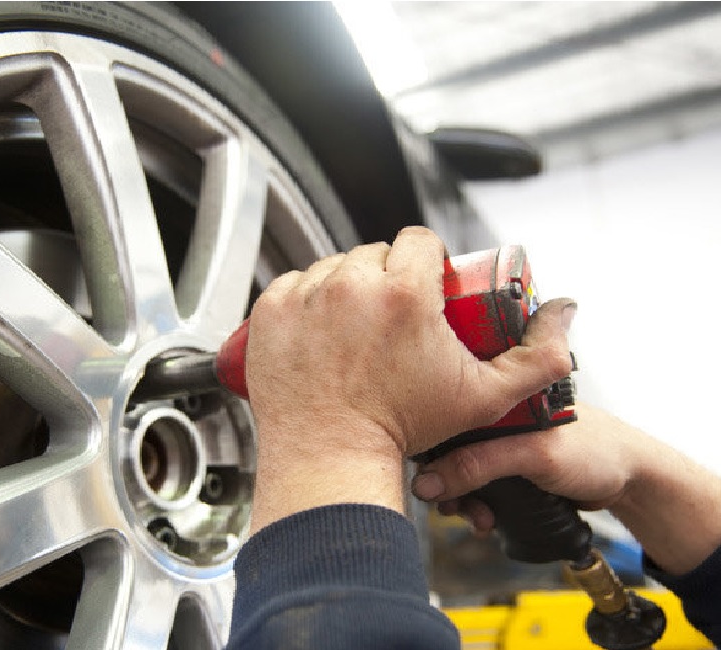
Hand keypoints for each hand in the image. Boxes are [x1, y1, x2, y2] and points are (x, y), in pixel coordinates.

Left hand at [244, 227, 575, 532]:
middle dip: (387, 277)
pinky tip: (321, 329)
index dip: (427, 261)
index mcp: (404, 290)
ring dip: (346, 286)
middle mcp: (351, 284)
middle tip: (390, 318)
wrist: (331, 457)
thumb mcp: (483, 397)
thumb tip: (564, 320)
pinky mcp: (270, 311)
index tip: (424, 287)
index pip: (419, 241)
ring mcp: (305, 296)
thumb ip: (536, 360)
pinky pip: (293, 284)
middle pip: (375, 253)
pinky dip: (306, 299)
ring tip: (356, 328)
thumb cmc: (402, 428)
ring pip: (334, 267)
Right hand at [412, 402, 720, 574]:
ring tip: (476, 516)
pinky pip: (480, 483)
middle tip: (452, 506)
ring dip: (462, 497)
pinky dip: (478, 503)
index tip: (424, 477)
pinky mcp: (510, 465)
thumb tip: (429, 482)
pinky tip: (485, 518)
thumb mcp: (534, 455)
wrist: (633, 482)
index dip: (431, 446)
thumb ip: (480, 464)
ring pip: (462, 468)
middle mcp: (496, 414)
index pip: (449, 414)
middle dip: (447, 481)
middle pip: (449, 446)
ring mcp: (502, 441)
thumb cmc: (597, 452)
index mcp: (501, 394)